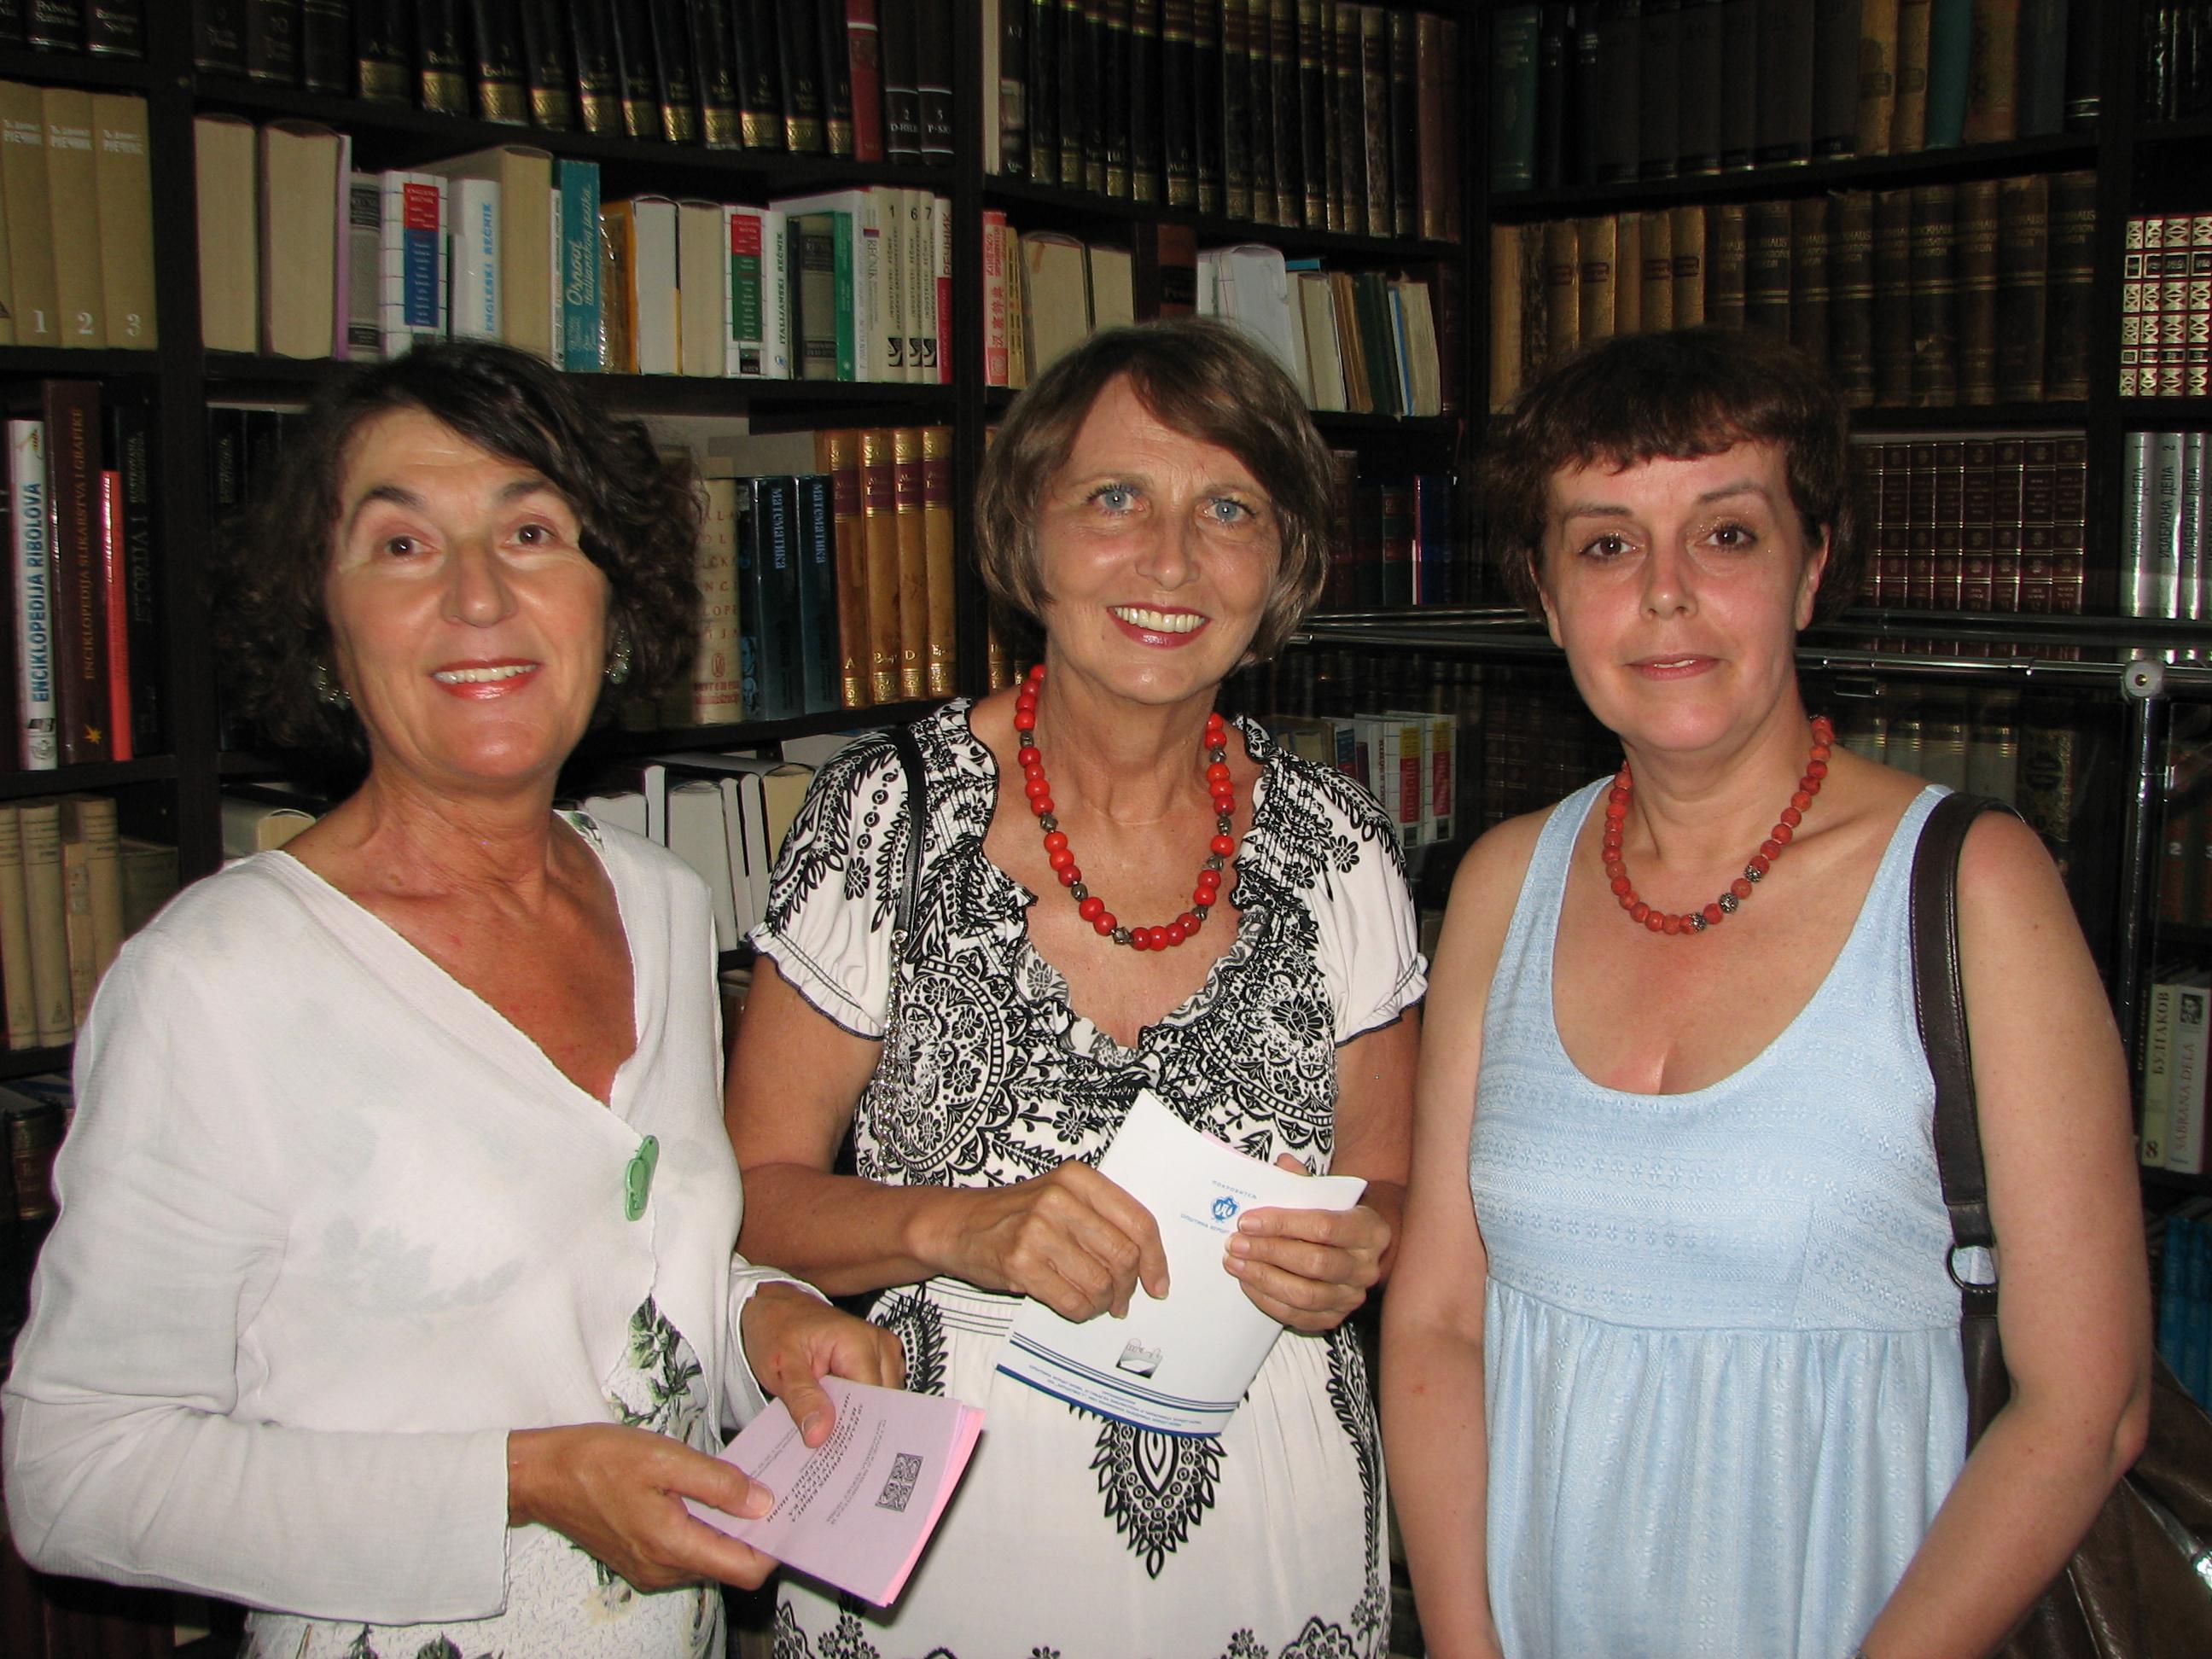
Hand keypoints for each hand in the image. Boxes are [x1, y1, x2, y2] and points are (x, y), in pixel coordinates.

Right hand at [506, 1423, 780, 1591]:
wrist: (543, 1476)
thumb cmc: (597, 1460)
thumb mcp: (664, 1458)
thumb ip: (717, 1483)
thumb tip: (762, 1503)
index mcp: (672, 1545)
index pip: (744, 1570)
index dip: (776, 1547)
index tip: (795, 1514)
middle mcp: (663, 1569)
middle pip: (730, 1566)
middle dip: (757, 1534)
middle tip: (777, 1492)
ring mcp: (649, 1568)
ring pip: (708, 1559)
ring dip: (730, 1531)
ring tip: (747, 1488)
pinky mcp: (639, 1560)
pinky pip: (686, 1553)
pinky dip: (706, 1531)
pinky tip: (710, 1497)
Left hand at [739, 1280, 906, 1445]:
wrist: (775, 1307)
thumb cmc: (777, 1328)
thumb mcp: (781, 1366)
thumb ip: (802, 1399)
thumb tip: (820, 1434)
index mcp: (859, 1343)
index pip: (872, 1402)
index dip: (854, 1429)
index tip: (833, 1449)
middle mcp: (880, 1344)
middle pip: (882, 1403)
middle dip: (856, 1426)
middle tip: (826, 1444)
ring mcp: (882, 1350)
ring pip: (883, 1401)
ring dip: (858, 1417)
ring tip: (828, 1426)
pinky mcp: (878, 1358)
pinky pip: (877, 1392)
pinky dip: (858, 1406)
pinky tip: (835, 1413)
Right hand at [935, 1159, 1169, 1320]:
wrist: (957, 1225)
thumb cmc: (1016, 1214)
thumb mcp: (1061, 1196)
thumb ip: (1102, 1218)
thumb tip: (1148, 1263)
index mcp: (1078, 1178)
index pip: (1138, 1221)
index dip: (1155, 1258)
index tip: (1158, 1284)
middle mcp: (1060, 1199)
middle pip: (1122, 1255)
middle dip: (1128, 1287)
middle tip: (1122, 1301)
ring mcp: (1038, 1231)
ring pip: (1100, 1282)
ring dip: (1103, 1302)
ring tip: (1095, 1303)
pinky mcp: (1020, 1263)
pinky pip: (1072, 1300)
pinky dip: (1081, 1311)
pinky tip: (1075, 1306)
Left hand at [1223, 1155, 1391, 1332]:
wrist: (1355, 1248)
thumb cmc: (1334, 1216)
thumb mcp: (1325, 1194)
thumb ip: (1304, 1181)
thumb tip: (1282, 1164)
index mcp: (1370, 1230)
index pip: (1325, 1227)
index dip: (1283, 1224)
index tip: (1247, 1221)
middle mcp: (1366, 1267)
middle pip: (1315, 1263)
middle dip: (1269, 1252)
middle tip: (1235, 1243)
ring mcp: (1351, 1297)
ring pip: (1305, 1294)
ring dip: (1263, 1278)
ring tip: (1234, 1263)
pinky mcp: (1334, 1318)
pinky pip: (1298, 1316)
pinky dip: (1268, 1300)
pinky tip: (1247, 1283)